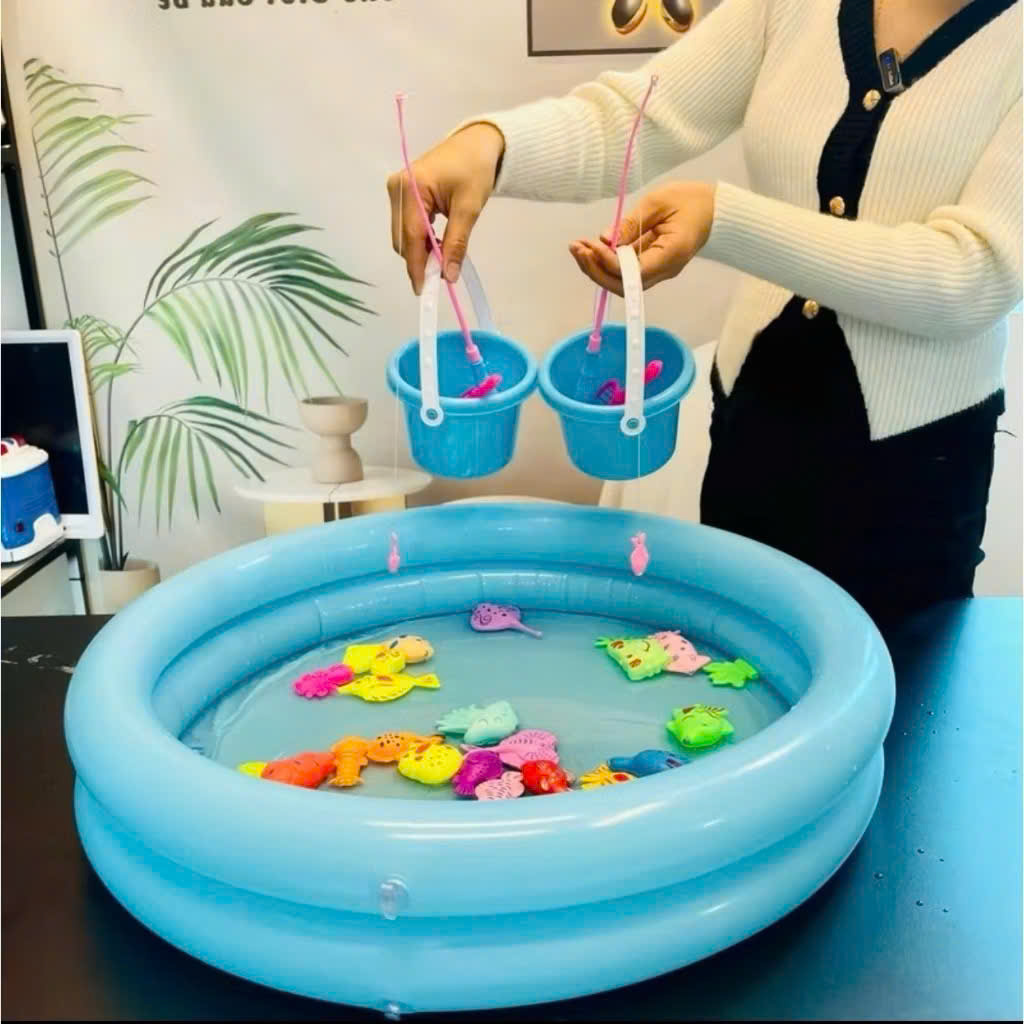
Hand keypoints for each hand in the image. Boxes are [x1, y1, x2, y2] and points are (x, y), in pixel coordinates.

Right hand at [387, 123, 504, 293]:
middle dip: (420, 260)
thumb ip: (457, 243)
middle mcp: (397, 188)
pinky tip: (437, 243)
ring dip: (420, 251)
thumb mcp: (469, 207)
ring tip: (444, 256)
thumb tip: (448, 276)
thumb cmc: (475, 170)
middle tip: (444, 274)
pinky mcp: (401, 194)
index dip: (417, 266)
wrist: (475, 144)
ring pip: (402, 236)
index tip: (424, 290)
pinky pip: (406, 226)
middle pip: (402, 239)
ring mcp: (396, 191)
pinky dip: (420, 240)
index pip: (410, 236)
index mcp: (411, 187)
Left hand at [569, 181, 714, 295]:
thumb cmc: (691, 200)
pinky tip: (589, 248)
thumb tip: (604, 239)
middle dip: (596, 270)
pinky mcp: (650, 265)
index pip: (633, 273)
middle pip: (623, 286)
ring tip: (577, 247)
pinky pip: (625, 271)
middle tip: (576, 249)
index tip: (592, 244)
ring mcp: (657, 271)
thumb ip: (631, 223)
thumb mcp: (658, 202)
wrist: (714, 209)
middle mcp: (663, 270)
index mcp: (670, 255)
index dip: (609, 263)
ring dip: (596, 268)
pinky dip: (605, 262)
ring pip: (621, 282)